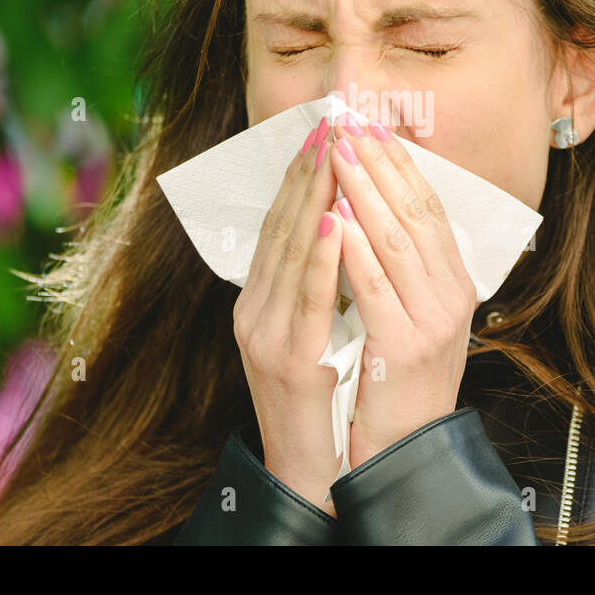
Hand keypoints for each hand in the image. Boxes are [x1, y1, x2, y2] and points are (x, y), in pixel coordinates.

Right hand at [233, 117, 345, 515]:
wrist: (305, 468)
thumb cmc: (320, 401)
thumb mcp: (313, 333)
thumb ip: (318, 287)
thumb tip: (340, 230)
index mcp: (261, 301)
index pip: (280, 227)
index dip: (299, 179)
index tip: (321, 136)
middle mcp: (254, 310)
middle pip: (280, 228)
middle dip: (306, 174)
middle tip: (328, 126)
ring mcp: (264, 333)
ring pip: (288, 252)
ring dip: (311, 198)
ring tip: (331, 154)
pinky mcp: (284, 357)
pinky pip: (306, 297)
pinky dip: (318, 255)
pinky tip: (330, 221)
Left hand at [327, 112, 478, 469]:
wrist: (405, 450)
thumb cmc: (398, 381)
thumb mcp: (413, 314)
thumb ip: (404, 267)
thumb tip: (375, 208)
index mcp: (454, 282)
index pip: (429, 207)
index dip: (400, 164)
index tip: (371, 126)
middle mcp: (452, 295)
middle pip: (415, 213)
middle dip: (379, 164)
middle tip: (349, 124)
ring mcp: (432, 320)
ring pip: (397, 240)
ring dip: (364, 191)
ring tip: (338, 154)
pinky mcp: (404, 346)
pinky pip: (375, 286)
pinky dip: (355, 248)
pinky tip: (336, 217)